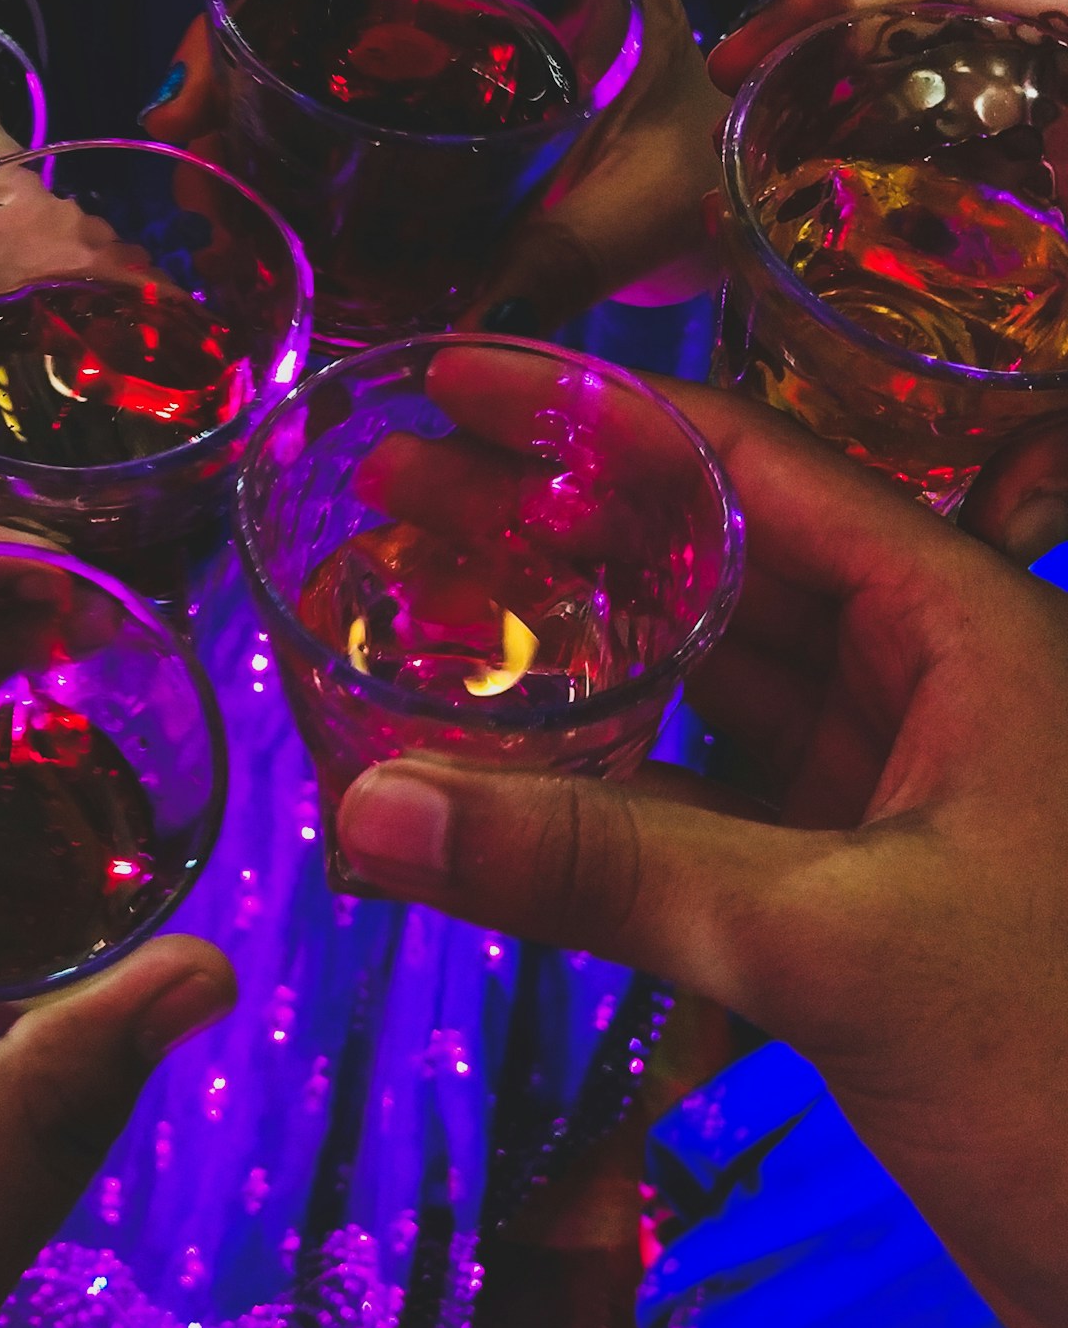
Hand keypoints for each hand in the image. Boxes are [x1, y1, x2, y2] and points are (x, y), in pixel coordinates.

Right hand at [143, 0, 722, 325]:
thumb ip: (569, 256)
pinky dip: (260, 131)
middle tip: (180, 116)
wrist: (726, 194)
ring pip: (304, 23)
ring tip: (189, 167)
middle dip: (237, 26)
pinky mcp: (404, 83)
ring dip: (233, 87)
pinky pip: (314, 84)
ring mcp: (433, 22)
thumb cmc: (708, 171)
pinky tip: (223, 188)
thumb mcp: (651, 205)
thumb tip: (470, 327)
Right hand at [334, 385, 1067, 1327]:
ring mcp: (904, 800)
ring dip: (578, 654)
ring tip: (423, 610)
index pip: (751, 465)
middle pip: (715, 563)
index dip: (592, 412)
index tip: (448, 379)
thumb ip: (599, 866)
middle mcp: (935, 687)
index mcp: (962, 628)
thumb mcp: (832, 947)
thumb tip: (366, 809)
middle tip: (394, 488)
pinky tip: (507, 778)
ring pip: (712, 689)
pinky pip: (716, 808)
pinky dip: (612, 788)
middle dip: (556, 522)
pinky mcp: (874, 907)